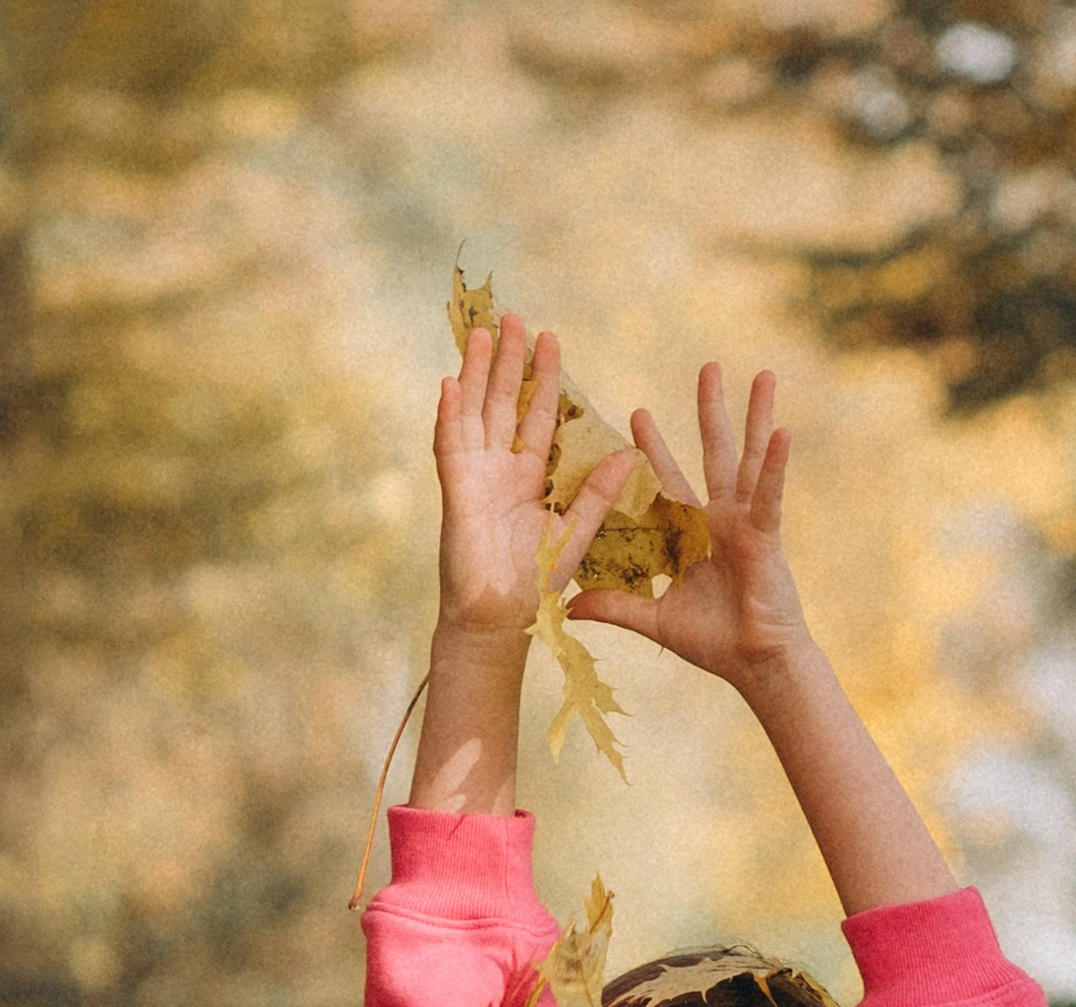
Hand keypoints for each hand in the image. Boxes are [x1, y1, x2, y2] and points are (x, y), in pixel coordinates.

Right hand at [434, 313, 637, 641]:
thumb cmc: (535, 584)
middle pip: (502, 403)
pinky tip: (449, 383)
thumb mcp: (575, 532)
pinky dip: (449, 415)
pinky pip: (450, 445)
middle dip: (507, 361)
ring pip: (473, 413)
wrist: (499, 619)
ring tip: (479, 334)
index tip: (550, 339)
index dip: (543, 379)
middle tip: (513, 317)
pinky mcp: (456, 492)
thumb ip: (597, 495)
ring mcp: (474, 477)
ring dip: (474, 374)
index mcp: (530, 477)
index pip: (538, 416)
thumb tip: (626, 455)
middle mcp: (499, 469)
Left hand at [566, 362, 809, 689]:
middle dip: (710, 411)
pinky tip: (783, 429)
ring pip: (748, 459)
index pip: (670, 481)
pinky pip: (768, 492)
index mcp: (693, 534)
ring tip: (763, 374)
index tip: (637, 413)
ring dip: (755, 416)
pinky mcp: (764, 534)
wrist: (754, 665)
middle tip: (707, 366)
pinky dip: (774, 464)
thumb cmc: (713, 644)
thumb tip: (569, 607)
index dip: (655, 449)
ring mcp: (746, 523)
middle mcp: (721, 520)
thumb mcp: (654, 619)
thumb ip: (615, 606)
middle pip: (714, 453)